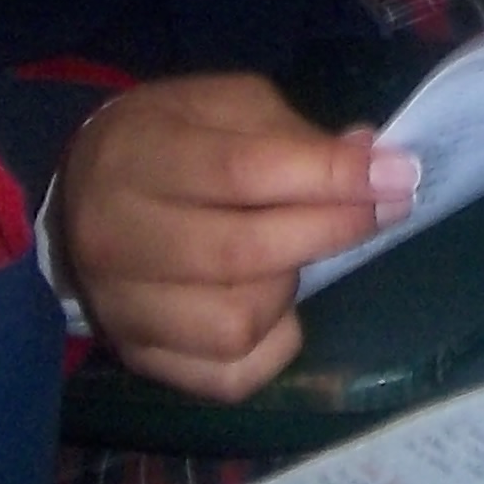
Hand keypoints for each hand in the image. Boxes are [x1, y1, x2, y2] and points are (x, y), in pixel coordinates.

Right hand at [56, 74, 418, 400]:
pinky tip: (273, 308)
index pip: (244, 172)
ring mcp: (122, 309)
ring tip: (290, 258)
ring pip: (237, 324)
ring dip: (287, 290)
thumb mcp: (224, 106)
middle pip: (243, 252)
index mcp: (137, 158)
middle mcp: (116, 239)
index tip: (400, 175)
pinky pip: (228, 377)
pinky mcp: (136, 358)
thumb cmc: (170, 139)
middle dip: (331, 231)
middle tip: (382, 210)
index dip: (331, 177)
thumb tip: (373, 161)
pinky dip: (271, 346)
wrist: (83, 193)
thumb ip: (292, 134)